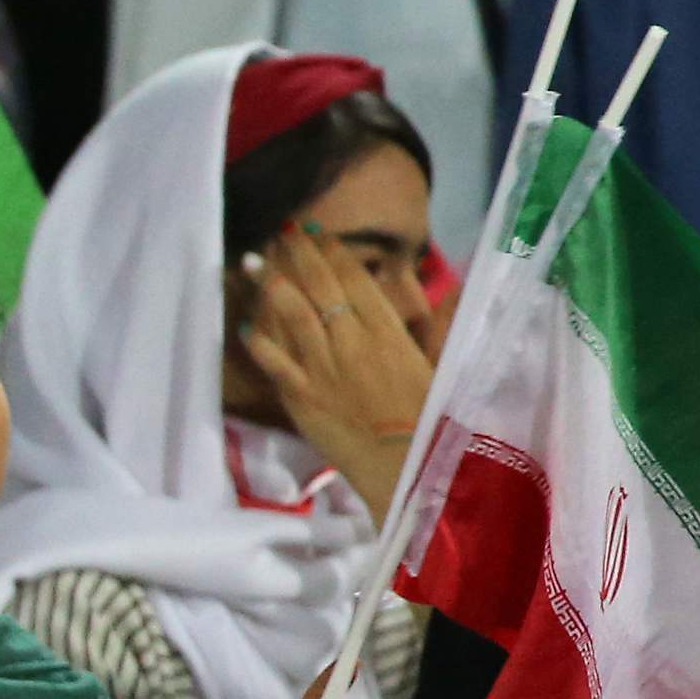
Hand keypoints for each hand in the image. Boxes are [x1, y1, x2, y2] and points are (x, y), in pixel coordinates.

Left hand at [235, 247, 430, 502]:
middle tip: (281, 231)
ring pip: (291, 316)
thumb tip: (455, 289)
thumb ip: (444, 326)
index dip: (334, 253)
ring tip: (253, 260)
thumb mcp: (447, 366)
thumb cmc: (434, 420)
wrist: (408, 467)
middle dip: (298, 255)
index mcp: (389, 333)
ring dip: (271, 285)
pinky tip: (244, 323)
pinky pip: (273, 361)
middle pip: (319, 289)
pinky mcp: (301, 396)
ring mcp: (322, 369)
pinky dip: (258, 340)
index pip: (356, 282)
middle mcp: (352, 343)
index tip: (318, 232)